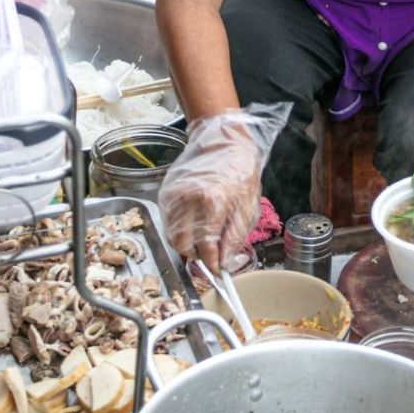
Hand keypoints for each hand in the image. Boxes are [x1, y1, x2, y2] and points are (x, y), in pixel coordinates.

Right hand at [157, 124, 262, 271]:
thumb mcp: (247, 207)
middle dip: (196, 257)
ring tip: (202, 240)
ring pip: (172, 236)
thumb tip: (225, 262)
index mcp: (213, 203)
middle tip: (209, 257)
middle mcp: (188, 199)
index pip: (206, 247)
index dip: (211, 264)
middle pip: (183, 245)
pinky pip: (168, 222)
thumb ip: (234, 238)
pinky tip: (194, 225)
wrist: (223, 141)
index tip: (216, 272)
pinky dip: (179, 230)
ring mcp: (174, 195)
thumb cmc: (240, 172)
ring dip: (186, 245)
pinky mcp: (166, 192)